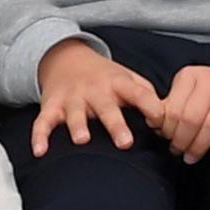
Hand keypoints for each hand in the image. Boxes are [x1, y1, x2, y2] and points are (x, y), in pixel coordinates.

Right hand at [31, 40, 163, 155]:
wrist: (65, 58)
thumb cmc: (105, 77)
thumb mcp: (128, 78)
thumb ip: (148, 95)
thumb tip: (169, 119)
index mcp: (118, 83)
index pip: (138, 93)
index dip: (150, 106)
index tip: (160, 121)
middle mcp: (95, 90)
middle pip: (106, 108)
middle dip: (115, 124)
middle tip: (126, 143)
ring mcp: (72, 99)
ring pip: (74, 114)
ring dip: (78, 127)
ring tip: (83, 140)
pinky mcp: (51, 106)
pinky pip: (43, 122)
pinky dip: (39, 136)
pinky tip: (40, 152)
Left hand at [150, 65, 209, 162]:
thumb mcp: (187, 94)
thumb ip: (169, 107)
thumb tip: (152, 124)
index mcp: (191, 75)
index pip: (173, 109)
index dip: (168, 130)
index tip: (168, 141)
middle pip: (191, 117)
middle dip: (182, 141)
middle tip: (180, 153)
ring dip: (201, 145)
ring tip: (193, 156)